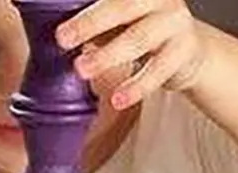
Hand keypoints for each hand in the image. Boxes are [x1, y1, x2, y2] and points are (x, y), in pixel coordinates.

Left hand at [55, 0, 208, 110]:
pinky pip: (157, 71)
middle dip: (89, 23)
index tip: (59, 26)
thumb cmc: (144, 32)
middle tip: (61, 40)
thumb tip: (48, 26)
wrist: (190, 52)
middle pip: (122, 6)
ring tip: (82, 70)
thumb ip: (93, 20)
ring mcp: (175, 22)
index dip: (86, 8)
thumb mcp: (119, 20)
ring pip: (138, 38)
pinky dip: (136, 86)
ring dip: (107, 55)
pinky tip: (118, 99)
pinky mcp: (184, 51)